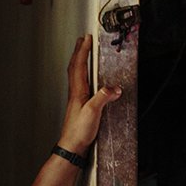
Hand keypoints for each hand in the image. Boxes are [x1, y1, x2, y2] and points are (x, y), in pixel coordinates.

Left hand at [58, 32, 120, 156]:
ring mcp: (76, 99)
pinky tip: (86, 78)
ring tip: (83, 53)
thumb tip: (113, 88)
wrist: (71, 146)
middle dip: (79, 52)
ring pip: (75, 74)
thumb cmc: (78, 131)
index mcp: (77, 91)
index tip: (87, 39)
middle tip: (82, 40)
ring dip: (79, 61)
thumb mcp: (93, 112)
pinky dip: (82, 74)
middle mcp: (75, 93)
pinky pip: (79, 83)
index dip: (83, 51)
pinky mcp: (79, 105)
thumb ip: (103, 97)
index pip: (79, 65)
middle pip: (74, 67)